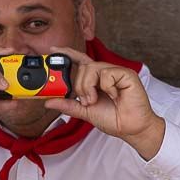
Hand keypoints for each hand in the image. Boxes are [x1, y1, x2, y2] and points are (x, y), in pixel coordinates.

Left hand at [42, 46, 165, 159]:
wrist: (130, 128)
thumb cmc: (113, 119)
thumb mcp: (85, 112)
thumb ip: (68, 105)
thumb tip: (48, 102)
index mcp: (96, 79)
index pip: (80, 61)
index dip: (67, 54)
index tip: (53, 51)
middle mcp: (105, 73)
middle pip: (83, 67)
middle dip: (79, 86)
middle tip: (86, 101)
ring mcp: (116, 72)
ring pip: (92, 68)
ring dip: (89, 87)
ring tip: (96, 100)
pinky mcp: (126, 74)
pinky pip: (107, 73)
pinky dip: (107, 87)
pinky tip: (115, 96)